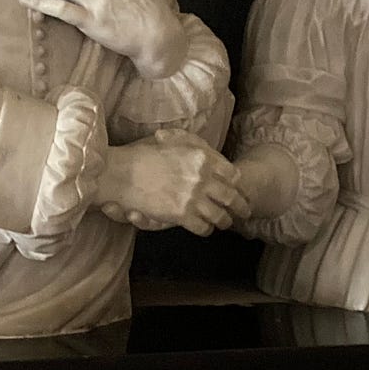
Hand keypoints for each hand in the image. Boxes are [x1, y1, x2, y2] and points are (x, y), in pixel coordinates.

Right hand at [93, 131, 248, 236]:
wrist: (123, 173)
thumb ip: (193, 144)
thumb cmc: (143, 154)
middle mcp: (202, 178)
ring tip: (225, 223)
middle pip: (232, 197)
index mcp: (202, 158)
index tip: (238, 188)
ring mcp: (193, 198)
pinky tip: (204, 228)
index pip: (232, 174)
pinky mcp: (182, 215)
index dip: (236, 184)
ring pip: (220, 215)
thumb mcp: (173, 139)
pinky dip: (206, 230)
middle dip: (241, 206)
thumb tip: (206, 150)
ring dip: (225, 221)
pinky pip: (204, 227)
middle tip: (245, 212)